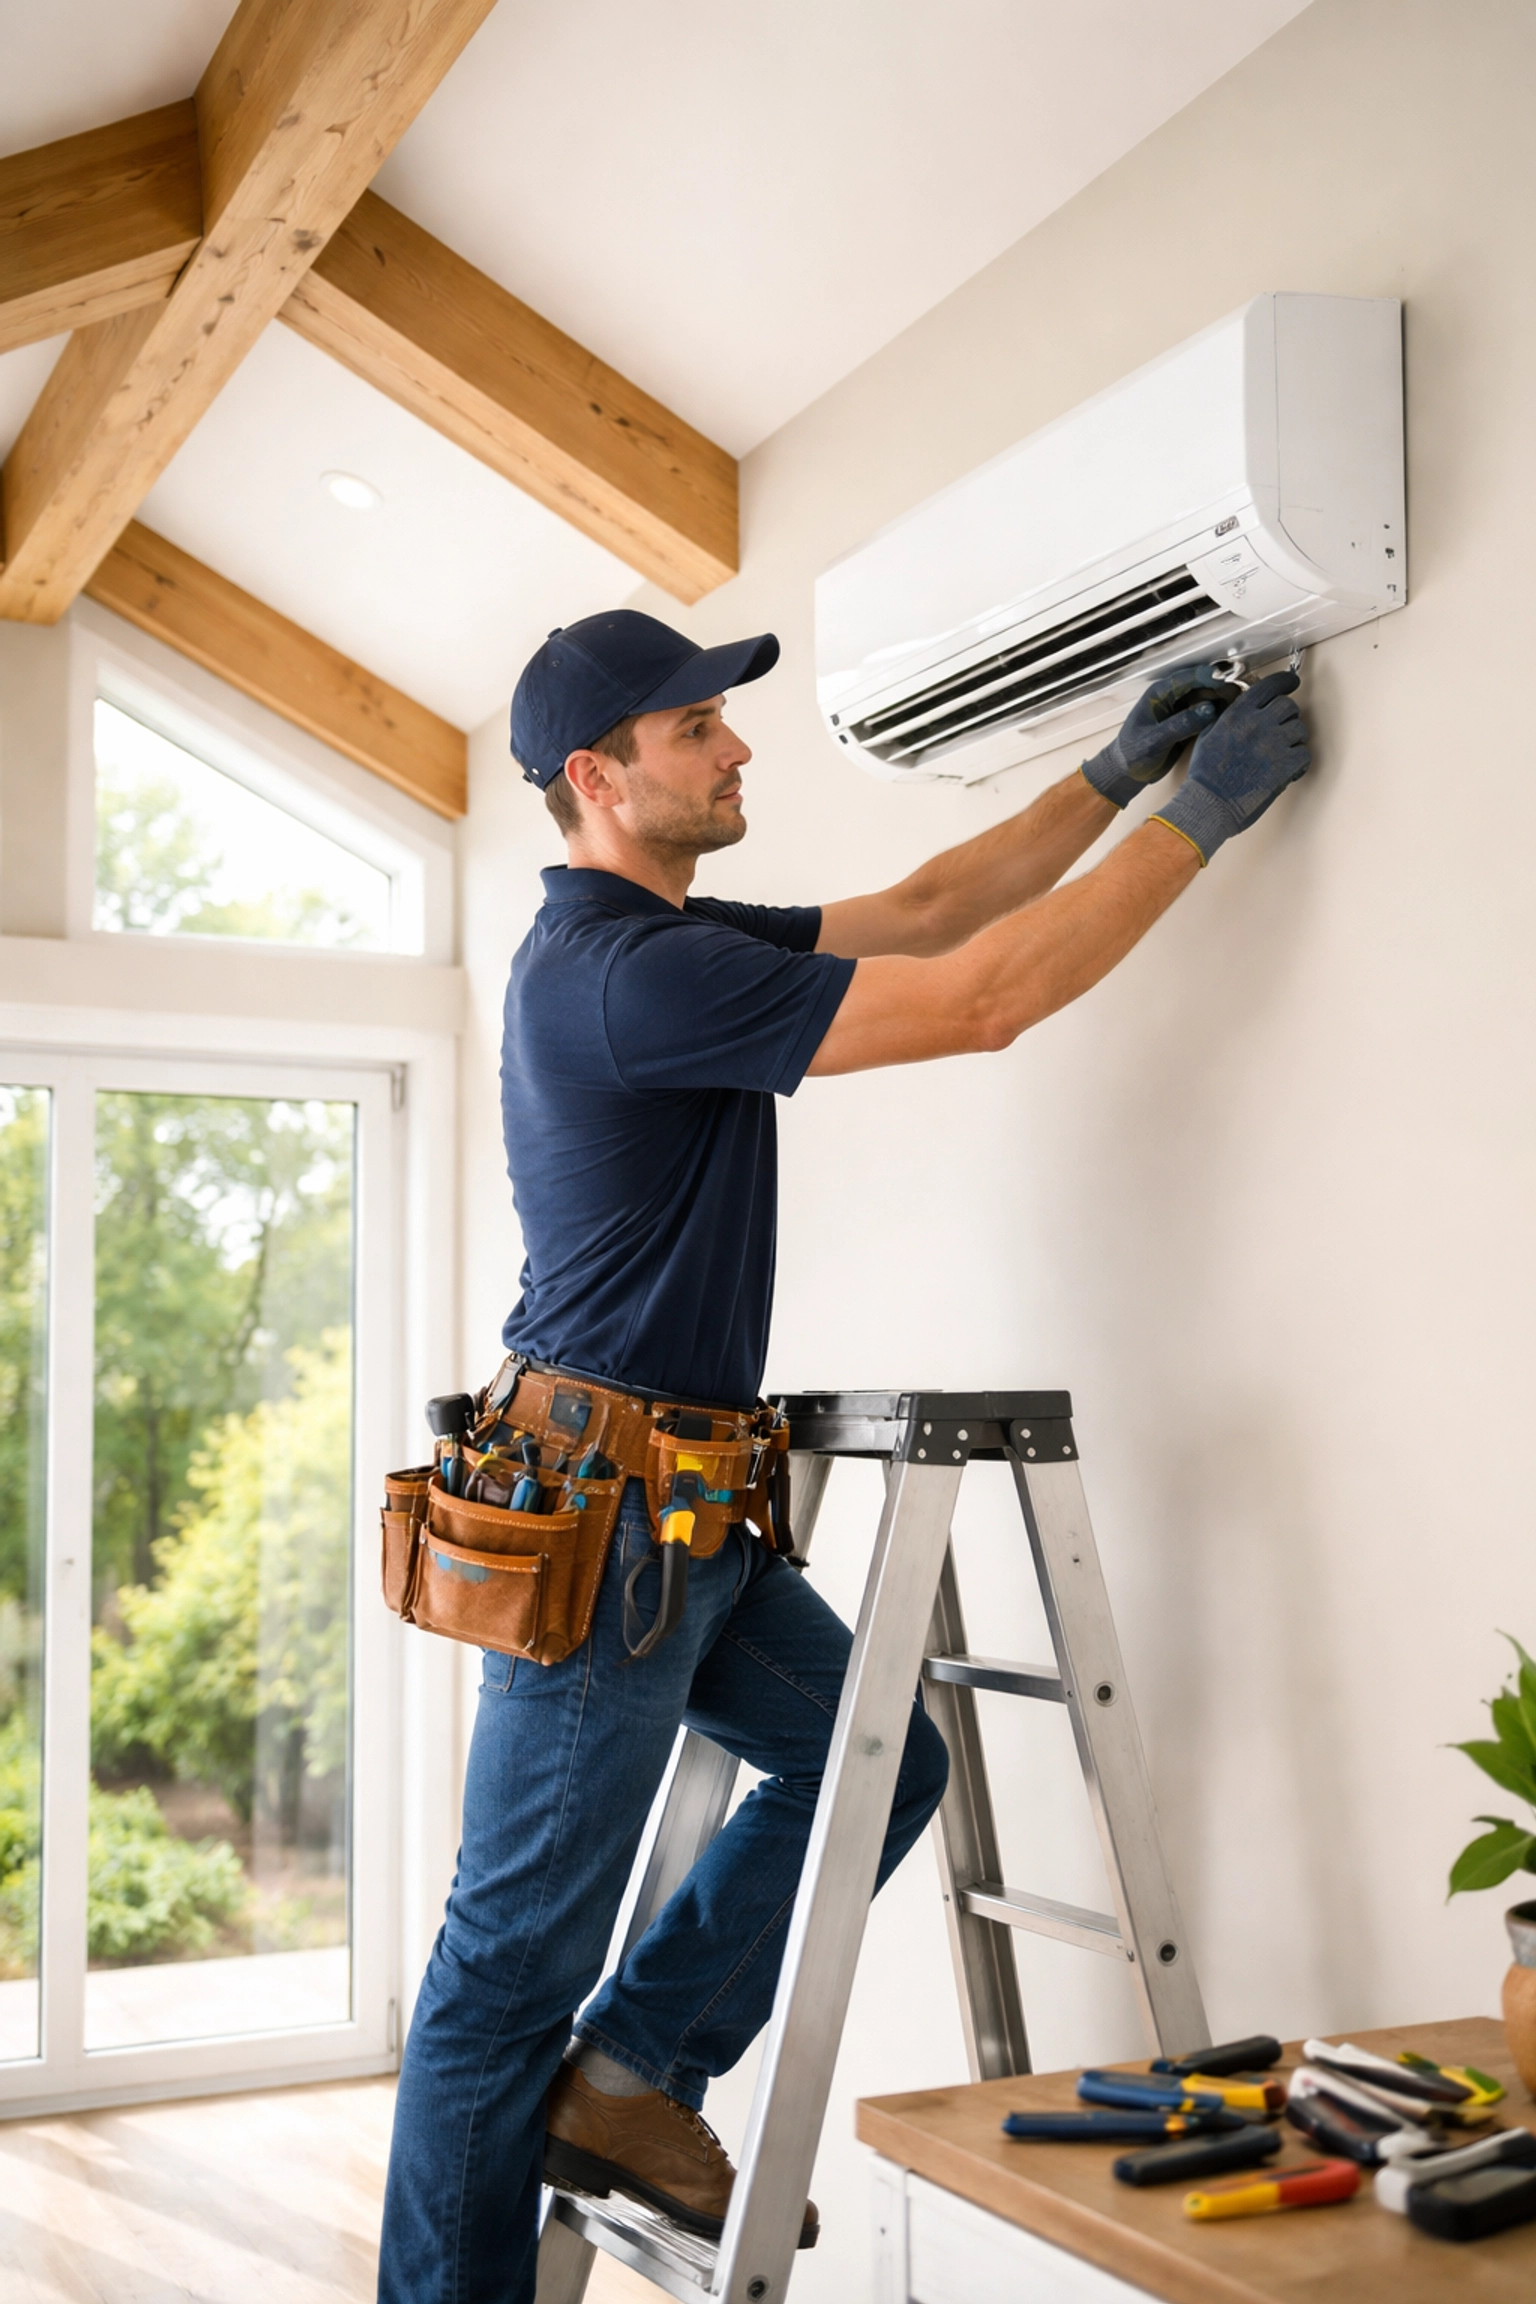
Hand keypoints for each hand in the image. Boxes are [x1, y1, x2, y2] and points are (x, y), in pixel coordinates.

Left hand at [1080, 660, 1240, 808]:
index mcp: (1159, 694)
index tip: (1228, 681)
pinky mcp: (1188, 724)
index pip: (1188, 678)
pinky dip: (1220, 716)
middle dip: (1222, 688)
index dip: (1210, 677)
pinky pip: (1207, 715)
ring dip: (1224, 701)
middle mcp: (1172, 698)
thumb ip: (1181, 724)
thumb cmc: (1132, 754)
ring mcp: (1181, 711)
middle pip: (1202, 687)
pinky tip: (1233, 719)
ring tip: (1243, 705)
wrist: (1126, 773)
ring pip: (1208, 700)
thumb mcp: (1155, 740)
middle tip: (1242, 694)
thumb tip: (1208, 710)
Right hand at [1151, 670, 1310, 863]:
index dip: (1284, 682)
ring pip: (1300, 729)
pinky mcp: (1284, 766)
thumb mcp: (1208, 735)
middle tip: (1282, 727)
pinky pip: (1304, 754)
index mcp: (1238, 715)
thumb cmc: (1206, 776)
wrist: (1210, 805)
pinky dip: (1299, 762)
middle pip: (1288, 706)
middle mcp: (1257, 725)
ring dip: (1294, 739)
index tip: (1291, 682)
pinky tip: (1288, 769)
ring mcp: (1273, 745)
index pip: (1269, 686)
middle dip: (1287, 715)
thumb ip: (1228, 717)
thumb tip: (1245, 708)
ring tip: (1282, 753)